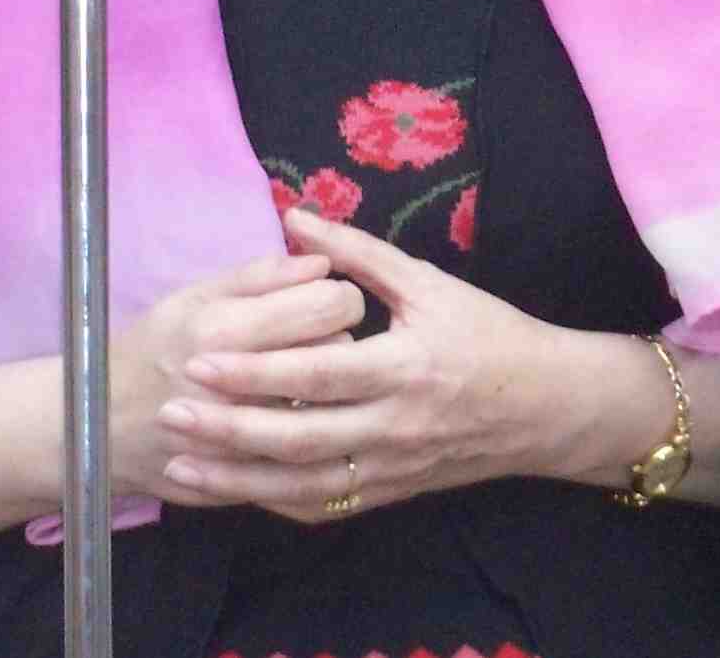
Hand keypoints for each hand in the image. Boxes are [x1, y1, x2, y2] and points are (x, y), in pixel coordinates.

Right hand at [110, 244, 363, 504]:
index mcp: (224, 331)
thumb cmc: (150, 348)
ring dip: (329, 385)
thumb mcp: (192, 296)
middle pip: (338, 353)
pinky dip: (311, 430)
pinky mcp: (251, 480)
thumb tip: (321, 262)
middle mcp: (241, 389)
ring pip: (331, 404)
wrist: (99, 429)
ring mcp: (248, 443)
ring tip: (304, 373)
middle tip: (315, 334)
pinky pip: (310, 452)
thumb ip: (259, 277)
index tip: (323, 296)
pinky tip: (295, 414)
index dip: (338, 295)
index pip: (326, 306)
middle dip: (337, 337)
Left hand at [157, 208, 571, 522]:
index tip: (199, 358)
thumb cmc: (488, 333)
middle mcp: (394, 427)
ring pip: (302, 485)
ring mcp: (391, 469)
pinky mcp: (391, 493)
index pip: (315, 375)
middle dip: (228, 429)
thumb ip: (356, 251)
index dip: (253, 371)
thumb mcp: (427, 282)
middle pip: (297, 438)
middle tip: (172, 411)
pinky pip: (323, 506)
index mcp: (404, 368)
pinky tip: (233, 488)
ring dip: (237, 479)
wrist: (547, 407)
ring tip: (183, 462)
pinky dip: (274, 500)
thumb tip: (294, 214)